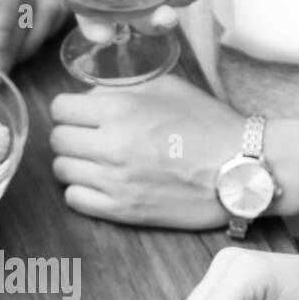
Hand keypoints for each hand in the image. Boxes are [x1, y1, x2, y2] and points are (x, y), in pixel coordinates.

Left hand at [50, 75, 241, 226]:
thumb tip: (89, 100)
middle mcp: (111, 145)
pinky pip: (75, 200)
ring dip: (75, 164)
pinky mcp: (122, 211)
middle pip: (58, 140)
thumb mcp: (167, 89)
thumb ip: (122, 90)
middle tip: (90, 138)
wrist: (240, 169)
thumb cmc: (209, 126)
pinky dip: (81, 191)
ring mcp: (114, 182)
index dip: (69, 109)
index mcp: (120, 110)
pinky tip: (100, 184)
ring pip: (62, 171)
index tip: (81, 115)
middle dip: (71, 135)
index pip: (60, 108)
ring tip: (97, 162)